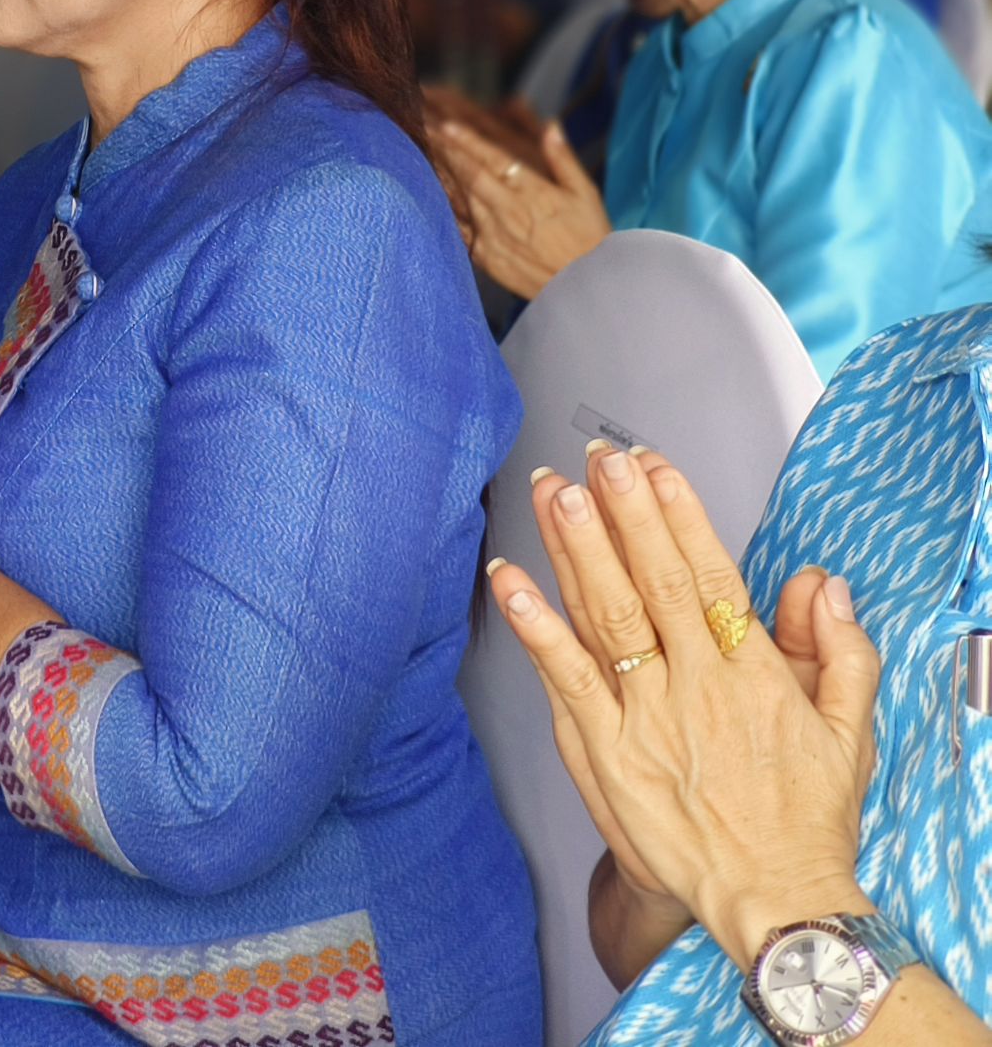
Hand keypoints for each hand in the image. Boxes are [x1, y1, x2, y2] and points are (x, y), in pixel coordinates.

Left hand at [434, 116, 609, 297]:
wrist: (584, 288)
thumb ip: (562, 159)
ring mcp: (493, 235)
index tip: (447, 127)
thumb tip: (551, 126)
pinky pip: (459, 228)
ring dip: (443, 176)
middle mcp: (508, 212)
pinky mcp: (485, 256)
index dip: (468, 141)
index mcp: (533, 193)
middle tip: (429, 131)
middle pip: (469, 176)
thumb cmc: (590, 238)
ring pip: (460, 200)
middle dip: (447, 152)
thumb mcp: (585, 194)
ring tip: (426, 155)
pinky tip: (434, 195)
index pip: (494, 160)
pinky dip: (446, 210)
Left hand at [489, 441, 880, 967]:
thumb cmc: (803, 815)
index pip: (711, 575)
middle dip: (623, 512)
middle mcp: (697, 686)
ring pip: (607, 616)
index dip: (678, 516)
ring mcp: (646, 717)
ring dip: (577, 550)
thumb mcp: (847, 731)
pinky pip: (564, 678)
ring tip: (553, 492)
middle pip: (654, 582)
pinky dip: (535, 626)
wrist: (770, 898)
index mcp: (753, 675)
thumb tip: (822, 584)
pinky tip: (509, 581)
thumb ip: (840, 651)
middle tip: (596, 458)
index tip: (652, 466)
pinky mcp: (605, 751)